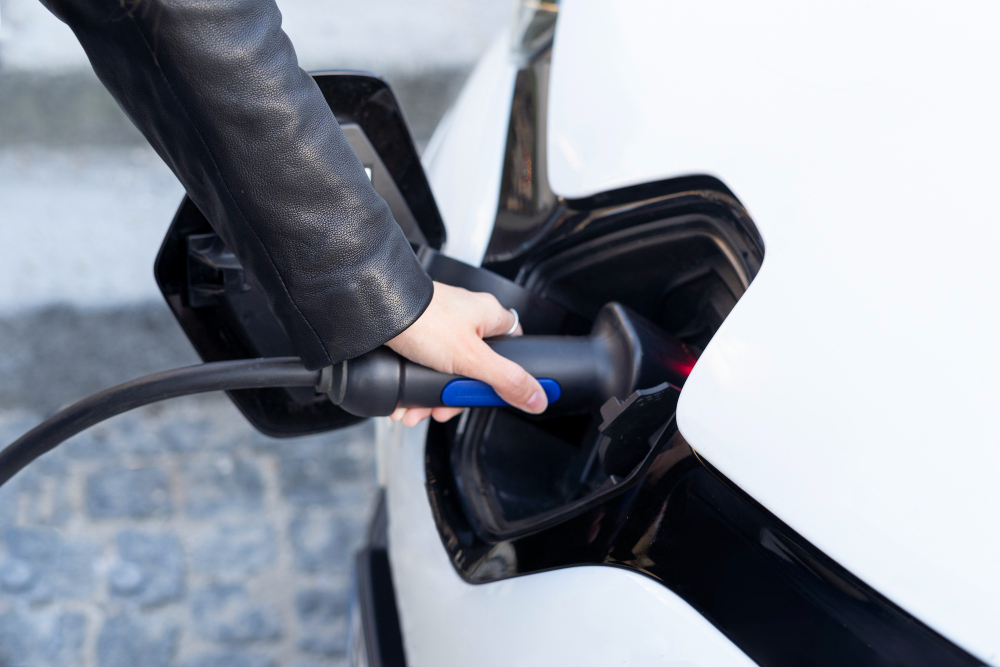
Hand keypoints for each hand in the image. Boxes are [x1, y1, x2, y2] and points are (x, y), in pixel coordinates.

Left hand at [385, 282, 547, 426]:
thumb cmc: (423, 320)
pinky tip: (406, 404)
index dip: (506, 375)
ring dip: (432, 397)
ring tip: (417, 412)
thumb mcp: (472, 359)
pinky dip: (416, 387)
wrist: (375, 309)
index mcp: (489, 315)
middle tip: (446, 409)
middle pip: (475, 368)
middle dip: (457, 395)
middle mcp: (466, 317)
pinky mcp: (417, 332)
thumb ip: (506, 380)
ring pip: (446, 371)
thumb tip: (538, 398)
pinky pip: (424, 366)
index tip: (494, 394)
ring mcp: (440, 324)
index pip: (513, 346)